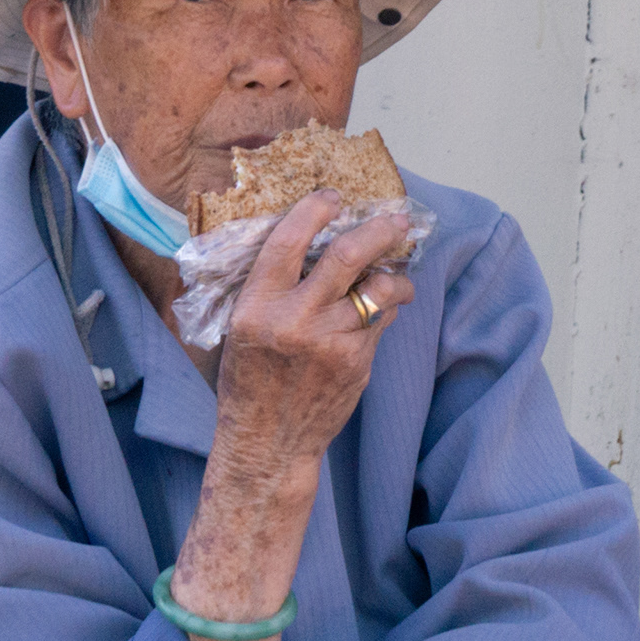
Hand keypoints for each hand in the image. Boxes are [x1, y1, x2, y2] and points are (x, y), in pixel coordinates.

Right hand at [209, 190, 416, 484]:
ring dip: (396, 276)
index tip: (332, 198)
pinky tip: (385, 308)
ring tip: (399, 273)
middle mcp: (295, 320)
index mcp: (257, 306)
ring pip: (378, 290)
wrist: (267, 442)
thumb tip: (308, 244)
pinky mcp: (357, 363)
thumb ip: (268, 290)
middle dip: (379, 230)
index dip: (314, 211)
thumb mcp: (240, 329)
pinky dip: (388, 308)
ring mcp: (331, 342)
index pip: (288, 242)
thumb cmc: (249, 382)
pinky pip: (383, 322)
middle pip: (348, 256)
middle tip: (397, 220)